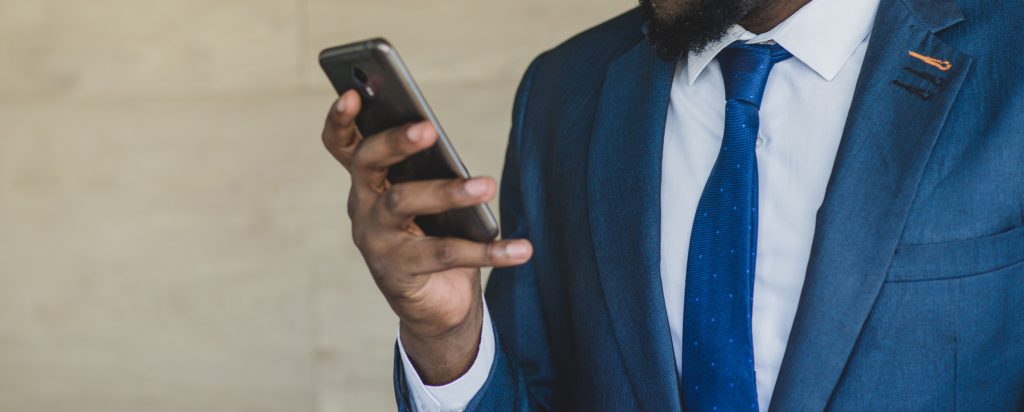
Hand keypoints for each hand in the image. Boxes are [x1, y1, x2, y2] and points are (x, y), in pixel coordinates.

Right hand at [321, 90, 532, 383]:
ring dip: (448, 191)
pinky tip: (522, 248)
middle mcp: (362, 207)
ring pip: (403, 204)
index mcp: (367, 181)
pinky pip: (447, 254)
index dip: (340, 119)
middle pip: (368, 164)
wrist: (435, 306)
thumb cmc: (432, 236)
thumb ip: (429, 167)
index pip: (342, 144)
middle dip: (395, 142)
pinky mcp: (399, 273)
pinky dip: (490, 251)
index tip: (352, 93)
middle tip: (428, 129)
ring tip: (487, 184)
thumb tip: (442, 137)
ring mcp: (376, 241)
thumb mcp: (429, 198)